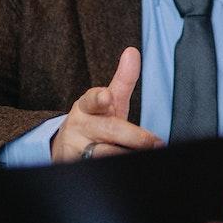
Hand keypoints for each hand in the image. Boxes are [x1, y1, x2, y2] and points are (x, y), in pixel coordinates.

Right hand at [51, 47, 162, 161]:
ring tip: (141, 154)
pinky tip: (127, 168)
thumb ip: (123, 80)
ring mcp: (75, 150)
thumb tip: (132, 51)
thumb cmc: (96, 121)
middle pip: (110, 131)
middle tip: (155, 142)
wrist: (68, 149)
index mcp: (87, 106)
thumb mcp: (107, 101)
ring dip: (127, 154)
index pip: (92, 100)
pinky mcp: (74, 168)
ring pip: (107, 154)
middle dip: (134, 137)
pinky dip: (117, 167)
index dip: (99, 98)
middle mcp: (79, 127)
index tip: (106, 97)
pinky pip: (101, 171)